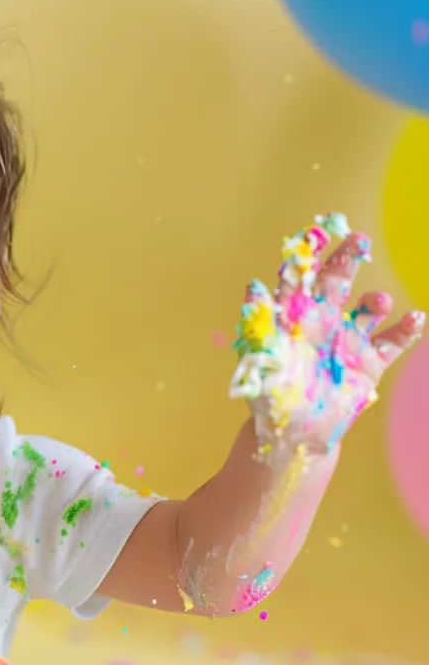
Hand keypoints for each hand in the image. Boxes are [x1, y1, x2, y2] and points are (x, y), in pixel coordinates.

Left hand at [229, 213, 424, 455]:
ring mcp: (347, 341)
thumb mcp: (259, 356)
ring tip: (376, 301)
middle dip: (347, 260)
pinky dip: (405, 330)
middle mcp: (321, 322)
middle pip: (336, 283)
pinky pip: (391, 342)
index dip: (306, 256)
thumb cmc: (268, 392)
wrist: (291, 429)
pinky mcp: (368, 363)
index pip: (298, 279)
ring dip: (375, 301)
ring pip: (367, 310)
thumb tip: (252, 285)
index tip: (314, 234)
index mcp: (290, 317)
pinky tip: (414, 319)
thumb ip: (258, 322)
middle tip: (359, 239)